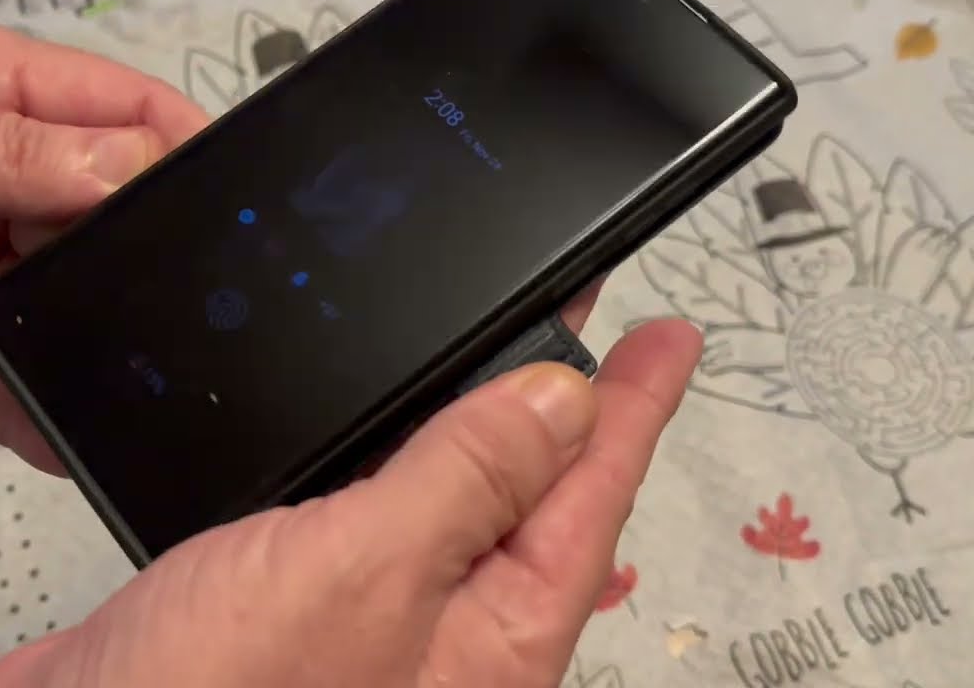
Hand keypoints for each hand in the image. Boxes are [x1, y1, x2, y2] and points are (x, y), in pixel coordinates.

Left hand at [0, 15, 209, 471]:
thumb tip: (124, 167)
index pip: (116, 113)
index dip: (174, 159)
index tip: (214, 218)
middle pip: (106, 222)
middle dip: (117, 274)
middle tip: (123, 322)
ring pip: (65, 305)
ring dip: (57, 343)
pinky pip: (6, 363)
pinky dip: (12, 393)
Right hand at [0, 312, 702, 687]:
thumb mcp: (369, 569)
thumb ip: (469, 482)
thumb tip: (561, 403)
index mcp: (490, 636)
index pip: (590, 497)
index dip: (635, 407)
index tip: (669, 341)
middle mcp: (445, 637)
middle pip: (537, 498)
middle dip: (572, 409)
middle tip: (607, 337)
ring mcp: (374, 621)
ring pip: (456, 499)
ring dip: (485, 422)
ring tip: (519, 361)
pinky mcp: (303, 604)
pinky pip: (378, 513)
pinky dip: (394, 454)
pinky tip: (392, 429)